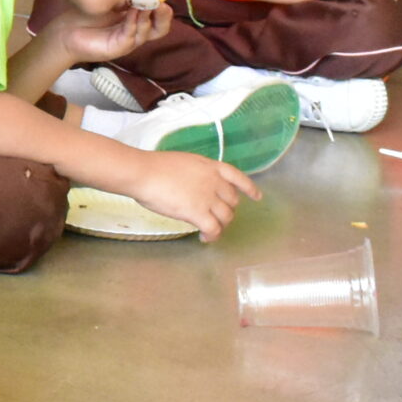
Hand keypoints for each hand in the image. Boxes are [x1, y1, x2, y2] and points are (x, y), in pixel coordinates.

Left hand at [48, 0, 173, 64]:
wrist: (65, 33)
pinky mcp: (119, 47)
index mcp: (136, 19)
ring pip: (149, 31)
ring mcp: (129, 40)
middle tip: (161, 1)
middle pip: (162, 27)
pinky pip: (132, 34)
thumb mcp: (109, 0)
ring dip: (149, 15)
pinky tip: (131, 11)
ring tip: (146, 2)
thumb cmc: (85, 15)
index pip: (159, 14)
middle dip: (165, 14)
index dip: (161, 2)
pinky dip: (134, 22)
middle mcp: (136, 31)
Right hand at [123, 150, 257, 240]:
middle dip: (227, 211)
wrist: (144, 173)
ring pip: (226, 217)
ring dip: (220, 226)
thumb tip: (195, 188)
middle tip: (214, 218)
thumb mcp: (184, 163)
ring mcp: (208, 198)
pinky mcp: (198, 213)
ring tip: (209, 232)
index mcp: (210, 167)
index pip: (237, 177)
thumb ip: (197, 174)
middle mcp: (214, 182)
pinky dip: (212, 237)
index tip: (257, 197)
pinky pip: (214, 229)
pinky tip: (204, 239)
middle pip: (232, 201)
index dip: (249, 188)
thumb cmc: (155, 167)